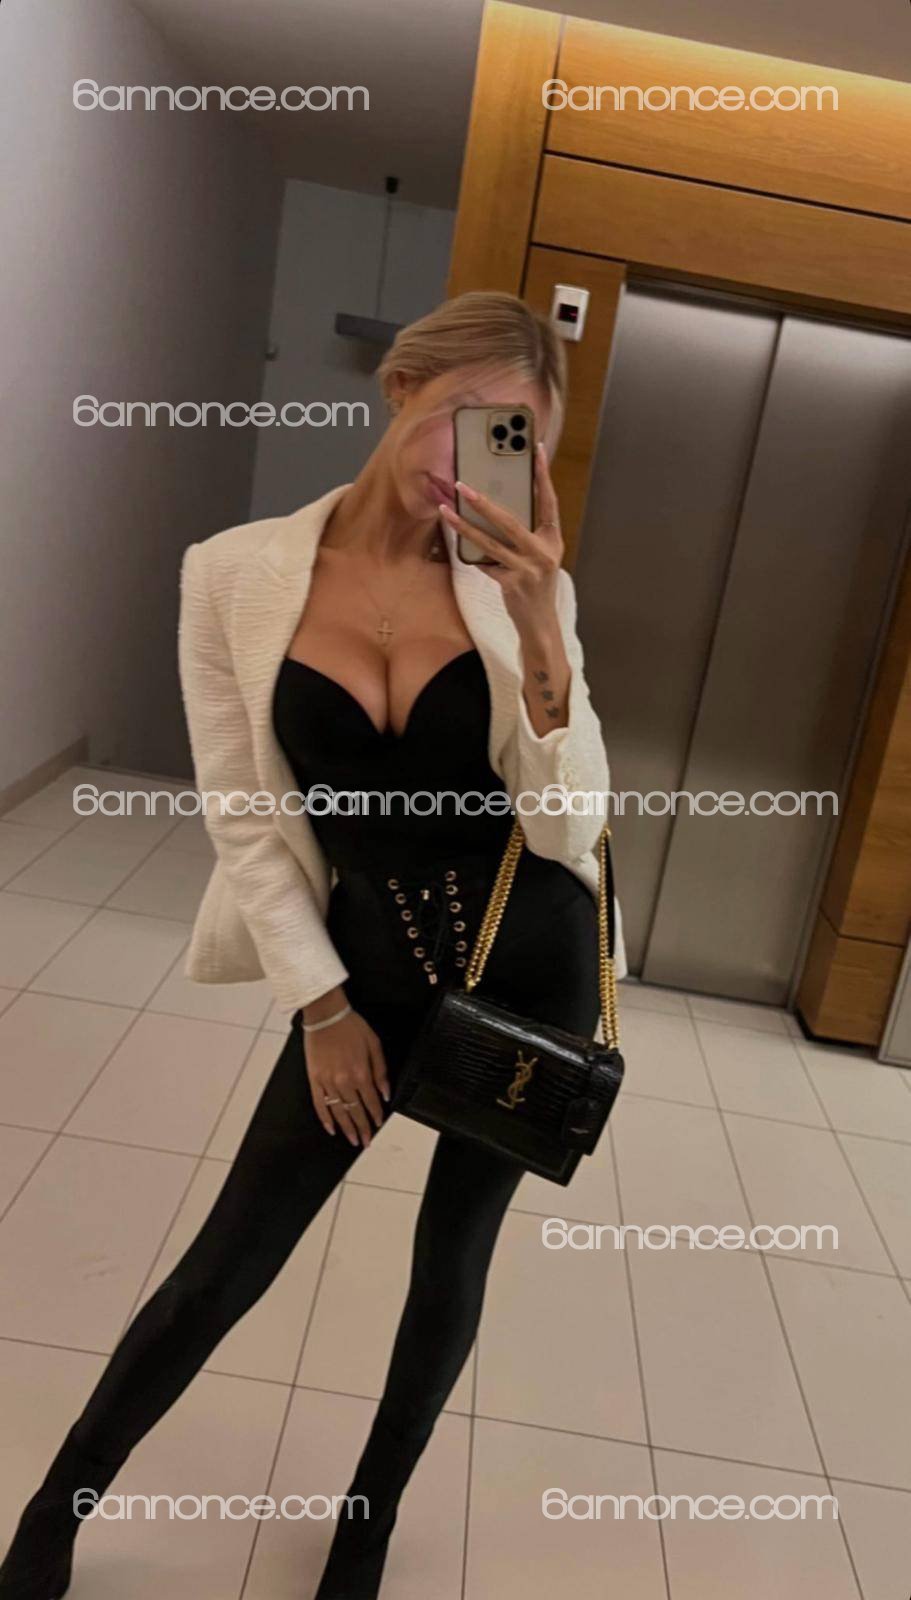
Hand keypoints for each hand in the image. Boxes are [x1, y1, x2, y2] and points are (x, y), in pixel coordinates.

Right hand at [302, 1007, 389, 1146]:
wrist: (326, 1015)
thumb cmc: (350, 1026)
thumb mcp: (375, 1044)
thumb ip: (381, 1071)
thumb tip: (386, 1092)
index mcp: (361, 1072)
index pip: (371, 1101)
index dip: (375, 1115)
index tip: (378, 1125)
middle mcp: (344, 1081)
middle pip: (355, 1111)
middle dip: (362, 1128)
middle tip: (366, 1141)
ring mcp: (327, 1081)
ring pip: (339, 1112)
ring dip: (346, 1128)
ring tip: (352, 1139)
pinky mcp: (314, 1079)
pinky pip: (319, 1104)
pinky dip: (325, 1118)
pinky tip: (331, 1128)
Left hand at [439, 441, 563, 638]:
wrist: (540, 623)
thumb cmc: (536, 585)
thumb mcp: (540, 557)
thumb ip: (526, 535)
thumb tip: (496, 510)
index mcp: (553, 540)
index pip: (548, 500)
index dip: (543, 474)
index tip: (535, 449)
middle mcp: (543, 552)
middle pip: (509, 521)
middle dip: (483, 502)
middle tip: (463, 486)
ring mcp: (527, 569)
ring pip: (489, 542)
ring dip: (464, 526)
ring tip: (446, 511)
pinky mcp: (511, 584)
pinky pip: (485, 564)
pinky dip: (473, 556)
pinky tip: (460, 546)